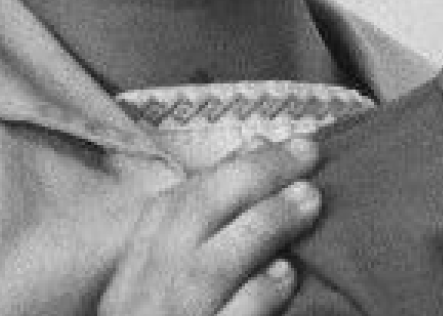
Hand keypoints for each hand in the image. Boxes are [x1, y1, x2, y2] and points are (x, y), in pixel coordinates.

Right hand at [98, 135, 323, 315]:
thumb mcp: (170, 285)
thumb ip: (207, 225)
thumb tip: (256, 146)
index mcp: (132, 279)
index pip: (171, 207)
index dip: (227, 168)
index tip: (278, 142)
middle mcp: (140, 302)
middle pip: (188, 223)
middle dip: (250, 180)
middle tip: (308, 157)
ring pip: (206, 271)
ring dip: (261, 227)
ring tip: (310, 201)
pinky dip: (255, 297)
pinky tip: (288, 276)